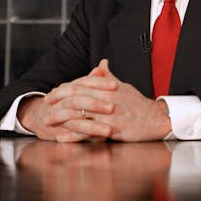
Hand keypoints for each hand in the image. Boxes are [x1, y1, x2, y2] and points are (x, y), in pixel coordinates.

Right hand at [17, 68, 118, 141]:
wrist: (41, 116)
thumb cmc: (68, 101)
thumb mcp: (79, 88)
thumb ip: (92, 79)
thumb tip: (103, 64)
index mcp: (69, 88)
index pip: (84, 82)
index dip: (99, 82)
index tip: (115, 85)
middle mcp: (62, 100)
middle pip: (77, 99)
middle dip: (95, 104)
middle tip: (112, 107)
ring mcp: (59, 116)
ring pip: (74, 119)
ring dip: (92, 126)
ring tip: (109, 130)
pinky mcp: (59, 131)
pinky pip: (72, 136)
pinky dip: (85, 138)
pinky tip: (99, 141)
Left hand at [46, 59, 171, 141]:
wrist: (155, 118)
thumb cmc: (138, 103)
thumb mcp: (123, 86)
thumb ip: (108, 77)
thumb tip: (102, 63)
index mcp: (107, 88)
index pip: (81, 85)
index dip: (64, 89)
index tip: (53, 93)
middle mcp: (106, 99)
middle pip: (77, 97)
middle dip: (58, 101)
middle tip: (46, 105)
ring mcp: (109, 114)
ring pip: (80, 114)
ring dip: (61, 118)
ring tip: (48, 122)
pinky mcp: (113, 129)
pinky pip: (89, 132)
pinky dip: (74, 135)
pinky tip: (62, 138)